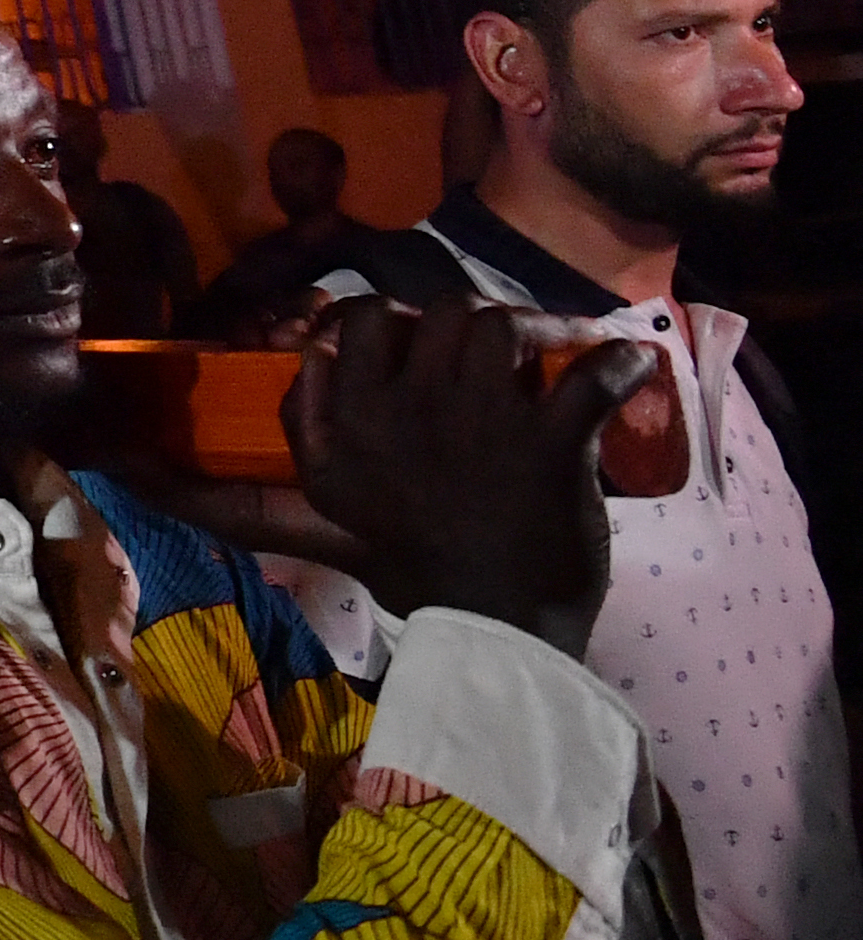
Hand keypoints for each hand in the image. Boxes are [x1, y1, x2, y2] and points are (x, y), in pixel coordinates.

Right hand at [283, 292, 637, 644]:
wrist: (491, 628)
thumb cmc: (412, 568)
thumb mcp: (327, 500)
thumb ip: (305, 426)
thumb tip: (312, 354)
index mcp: (353, 418)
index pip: (365, 317)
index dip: (393, 314)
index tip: (416, 336)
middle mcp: (411, 404)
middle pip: (445, 311)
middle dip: (471, 321)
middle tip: (495, 351)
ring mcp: (484, 419)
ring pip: (506, 328)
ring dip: (536, 334)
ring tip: (554, 355)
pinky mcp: (551, 444)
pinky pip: (592, 376)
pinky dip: (620, 363)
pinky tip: (634, 362)